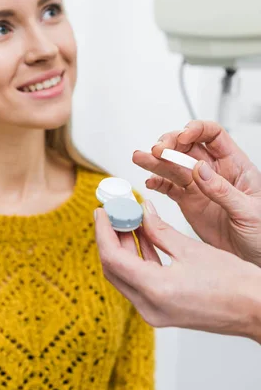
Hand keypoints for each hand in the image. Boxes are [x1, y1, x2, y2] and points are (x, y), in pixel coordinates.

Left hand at [95, 201, 260, 341]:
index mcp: (155, 290)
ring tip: (126, 219)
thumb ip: (159, 230)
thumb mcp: (191, 249)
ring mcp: (155, 313)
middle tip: (112, 213)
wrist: (255, 309)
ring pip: (126, 275)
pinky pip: (140, 283)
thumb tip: (142, 211)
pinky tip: (142, 237)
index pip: (112, 258)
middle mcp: (149, 307)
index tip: (101, 211)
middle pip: (114, 268)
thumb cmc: (232, 282)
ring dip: (124, 247)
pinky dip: (138, 260)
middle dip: (110, 238)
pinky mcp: (162, 311)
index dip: (103, 231)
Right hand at [132, 120, 260, 266]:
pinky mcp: (188, 202)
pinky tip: (150, 182)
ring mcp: (199, 186)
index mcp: (235, 165)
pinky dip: (157, 183)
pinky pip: (169, 188)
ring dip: (156, 161)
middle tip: (157, 151)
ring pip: (173, 166)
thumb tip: (200, 169)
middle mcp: (214, 171)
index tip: (182, 136)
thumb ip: (223, 190)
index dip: (196, 130)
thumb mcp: (249, 211)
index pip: (214, 135)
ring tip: (140, 157)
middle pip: (188, 147)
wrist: (254, 259)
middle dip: (170, 144)